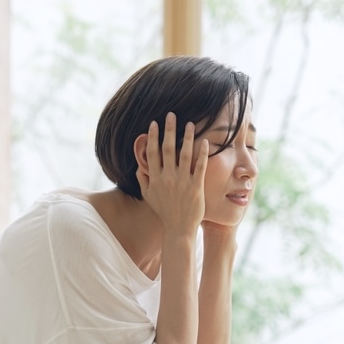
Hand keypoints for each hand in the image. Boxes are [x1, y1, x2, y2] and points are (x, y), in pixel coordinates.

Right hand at [136, 112, 207, 236]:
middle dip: (169, 130)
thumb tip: (138, 165)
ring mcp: (182, 182)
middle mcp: (167, 178)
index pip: (152, 153)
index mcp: (154, 179)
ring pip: (184, 154)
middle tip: (172, 115)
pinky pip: (199, 166)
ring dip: (187, 137)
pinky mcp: (196, 187)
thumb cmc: (164, 212)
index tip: (155, 123)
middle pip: (167, 149)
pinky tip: (205, 141)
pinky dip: (202, 153)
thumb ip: (142, 179)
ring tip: (190, 123)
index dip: (153, 137)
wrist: (178, 229)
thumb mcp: (148, 196)